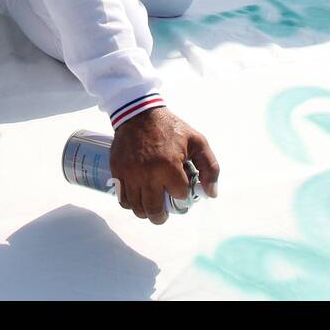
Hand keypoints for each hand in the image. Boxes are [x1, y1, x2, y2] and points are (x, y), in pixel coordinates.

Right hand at [109, 108, 219, 224]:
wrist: (139, 114)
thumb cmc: (170, 128)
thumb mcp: (197, 141)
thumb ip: (210, 167)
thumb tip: (211, 193)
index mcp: (169, 166)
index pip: (179, 196)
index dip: (183, 194)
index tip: (182, 188)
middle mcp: (148, 174)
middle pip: (154, 211)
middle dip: (163, 216)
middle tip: (165, 212)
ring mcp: (131, 174)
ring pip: (137, 208)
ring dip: (146, 212)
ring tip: (152, 205)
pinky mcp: (118, 171)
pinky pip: (123, 199)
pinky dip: (131, 203)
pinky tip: (139, 197)